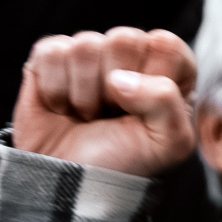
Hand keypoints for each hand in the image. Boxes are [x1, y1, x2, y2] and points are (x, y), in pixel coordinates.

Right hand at [12, 27, 197, 178]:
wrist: (70, 183)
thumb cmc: (125, 162)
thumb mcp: (169, 144)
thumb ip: (167, 103)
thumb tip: (119, 78)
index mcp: (168, 71)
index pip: (168, 45)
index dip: (153, 78)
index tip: (144, 111)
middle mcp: (131, 56)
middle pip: (125, 38)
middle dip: (115, 89)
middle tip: (113, 114)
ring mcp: (90, 54)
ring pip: (86, 45)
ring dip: (85, 94)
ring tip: (88, 114)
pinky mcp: (52, 56)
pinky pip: (53, 52)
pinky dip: (56, 89)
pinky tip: (62, 106)